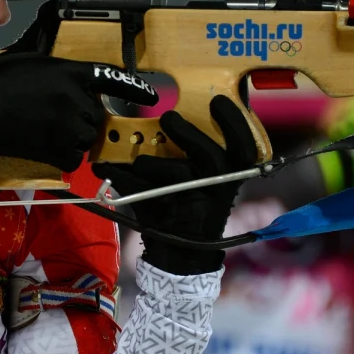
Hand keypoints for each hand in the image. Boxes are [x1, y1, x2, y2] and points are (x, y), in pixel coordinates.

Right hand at [0, 53, 158, 171]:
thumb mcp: (31, 61)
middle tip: (57, 117)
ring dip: (75, 137)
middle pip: (96, 114)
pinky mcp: (57, 149)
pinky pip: (75, 157)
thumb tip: (69, 75)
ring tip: (51, 133)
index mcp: (70, 73)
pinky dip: (65, 155)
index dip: (134, 88)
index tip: (152, 96)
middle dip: (82, 117)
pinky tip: (49, 148)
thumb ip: (58, 70)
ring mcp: (68, 125)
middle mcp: (76, 99)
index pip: (110, 79)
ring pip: (88, 137)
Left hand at [93, 96, 259, 274]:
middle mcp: (221, 187)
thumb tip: (159, 116)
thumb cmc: (185, 204)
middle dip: (188, 133)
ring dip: (155, 162)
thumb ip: (184, 149)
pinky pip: (150, 192)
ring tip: (137, 157)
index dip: (234, 121)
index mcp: (231, 173)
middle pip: (213, 155)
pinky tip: (108, 171)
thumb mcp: (193, 176)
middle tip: (168, 116)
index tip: (217, 100)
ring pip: (182, 174)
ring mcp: (200, 202)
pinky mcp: (176, 218)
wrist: (178, 252)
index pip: (244, 145)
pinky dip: (127, 179)